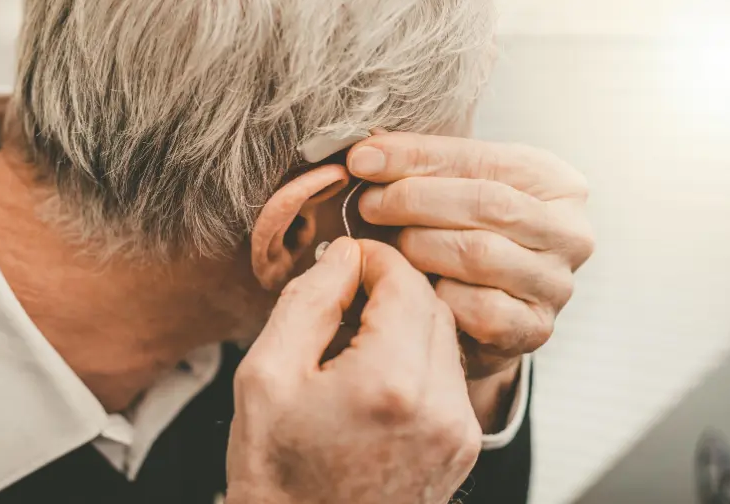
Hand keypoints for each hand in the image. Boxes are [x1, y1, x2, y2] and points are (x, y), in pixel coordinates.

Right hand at [226, 238, 480, 503]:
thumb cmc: (276, 474)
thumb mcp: (266, 375)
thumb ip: (309, 300)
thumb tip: (345, 255)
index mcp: (390, 382)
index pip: (404, 281)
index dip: (373, 258)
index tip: (344, 260)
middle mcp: (441, 406)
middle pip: (431, 304)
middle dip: (390, 287)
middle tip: (343, 296)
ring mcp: (459, 431)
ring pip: (444, 337)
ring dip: (405, 321)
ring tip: (353, 340)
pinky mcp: (462, 447)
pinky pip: (449, 375)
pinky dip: (417, 358)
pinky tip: (374, 375)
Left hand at [348, 133, 594, 381]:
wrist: (482, 310)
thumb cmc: (466, 234)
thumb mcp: (452, 187)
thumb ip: (418, 165)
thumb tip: (365, 155)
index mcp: (557, 183)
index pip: (482, 159)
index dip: (416, 157)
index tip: (363, 160)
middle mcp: (570, 233)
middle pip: (486, 204)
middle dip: (414, 200)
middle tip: (367, 205)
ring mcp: (556, 284)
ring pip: (479, 254)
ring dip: (420, 247)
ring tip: (389, 244)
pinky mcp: (535, 329)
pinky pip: (478, 308)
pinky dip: (440, 295)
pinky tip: (421, 286)